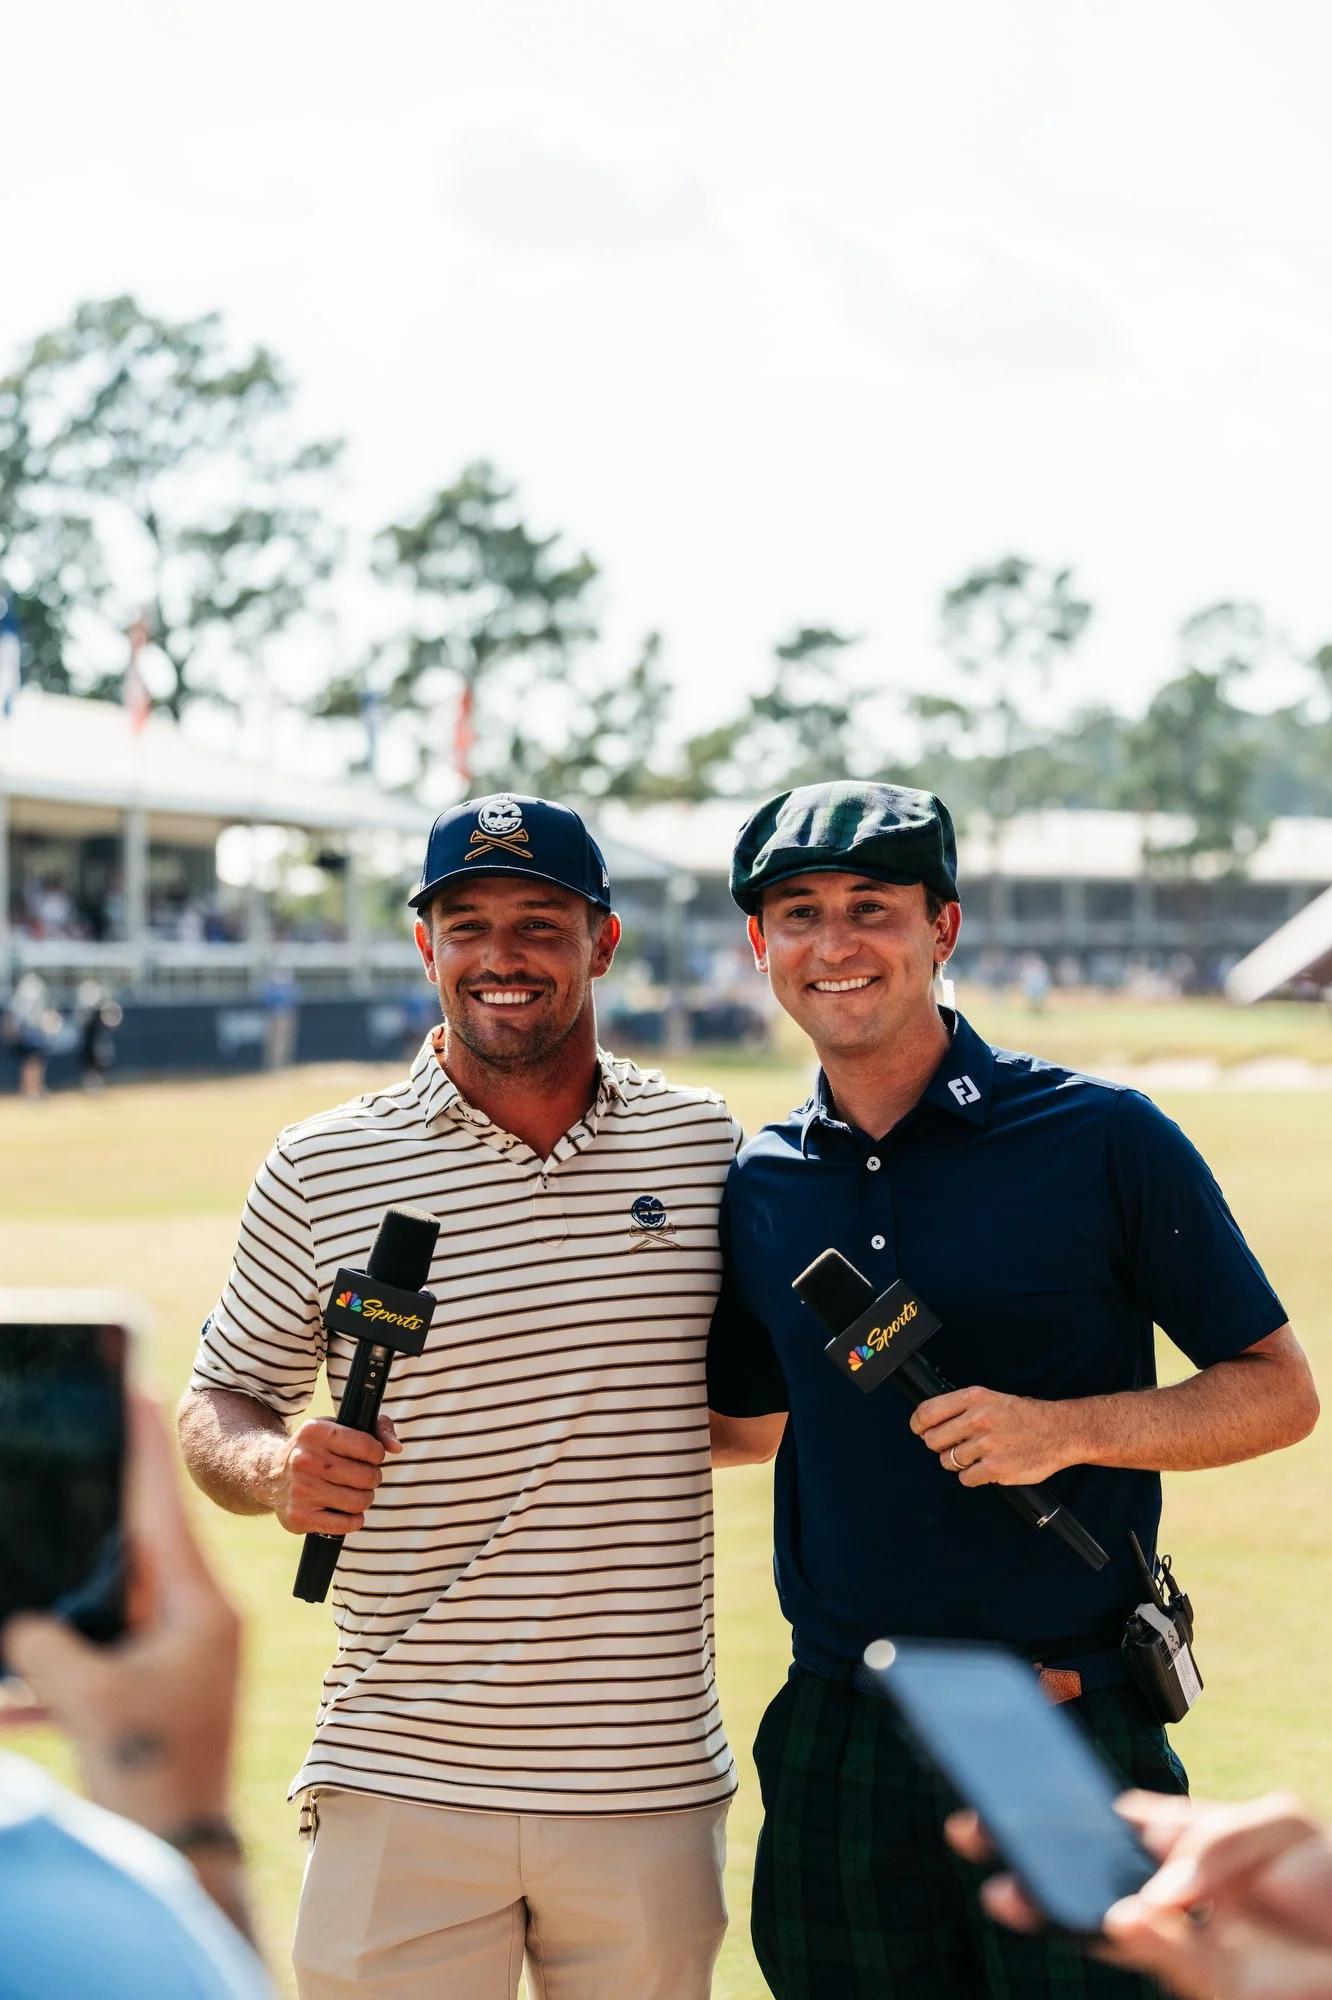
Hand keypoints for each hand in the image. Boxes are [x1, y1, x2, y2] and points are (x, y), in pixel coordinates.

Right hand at [1, 1393, 238, 1835]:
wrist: (184, 1851)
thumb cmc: (153, 1769)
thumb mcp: (92, 1701)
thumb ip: (49, 1649)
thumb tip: (22, 1628)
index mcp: (199, 1606)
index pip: (165, 1511)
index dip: (148, 1453)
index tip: (140, 1395)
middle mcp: (199, 1621)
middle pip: (143, 1549)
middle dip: (104, 1514)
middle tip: (84, 1460)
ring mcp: (184, 1656)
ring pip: (121, 1603)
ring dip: (79, 1595)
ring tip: (49, 1552)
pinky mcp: (162, 1692)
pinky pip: (109, 1659)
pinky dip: (67, 1669)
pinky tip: (18, 1693)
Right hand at [275, 1413, 400, 1534]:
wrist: (271, 1474)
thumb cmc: (318, 1448)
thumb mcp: (340, 1426)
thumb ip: (377, 1427)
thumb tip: (396, 1448)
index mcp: (315, 1431)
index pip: (367, 1446)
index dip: (377, 1454)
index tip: (371, 1456)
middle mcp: (304, 1460)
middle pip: (366, 1477)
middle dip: (373, 1478)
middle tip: (365, 1476)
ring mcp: (301, 1490)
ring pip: (359, 1502)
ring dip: (365, 1498)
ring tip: (358, 1492)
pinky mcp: (299, 1517)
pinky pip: (345, 1524)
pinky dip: (354, 1520)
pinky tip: (349, 1511)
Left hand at [910, 1384, 1077, 1484]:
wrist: (1060, 1432)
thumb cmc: (1024, 1416)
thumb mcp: (991, 1398)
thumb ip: (962, 1408)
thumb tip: (931, 1421)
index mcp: (974, 1398)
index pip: (927, 1412)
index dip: (918, 1424)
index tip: (919, 1430)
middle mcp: (978, 1419)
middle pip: (933, 1440)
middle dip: (940, 1446)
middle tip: (956, 1446)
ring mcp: (987, 1445)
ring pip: (948, 1461)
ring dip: (958, 1463)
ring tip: (978, 1456)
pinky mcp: (996, 1469)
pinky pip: (966, 1479)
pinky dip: (972, 1477)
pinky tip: (986, 1468)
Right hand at [946, 1792, 1331, 1999]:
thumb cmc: (1328, 1879)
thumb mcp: (1280, 1830)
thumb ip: (1215, 1843)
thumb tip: (1154, 1892)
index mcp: (1184, 1842)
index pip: (1111, 1820)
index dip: (1060, 1805)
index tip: (1006, 1784)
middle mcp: (1174, 1893)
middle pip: (1091, 1874)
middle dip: (1030, 1859)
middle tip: (973, 1834)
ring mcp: (1189, 1942)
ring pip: (1110, 1923)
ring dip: (1062, 1910)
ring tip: (1019, 1893)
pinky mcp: (1214, 1985)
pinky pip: (1167, 1961)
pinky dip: (1140, 1942)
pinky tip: (1120, 1919)